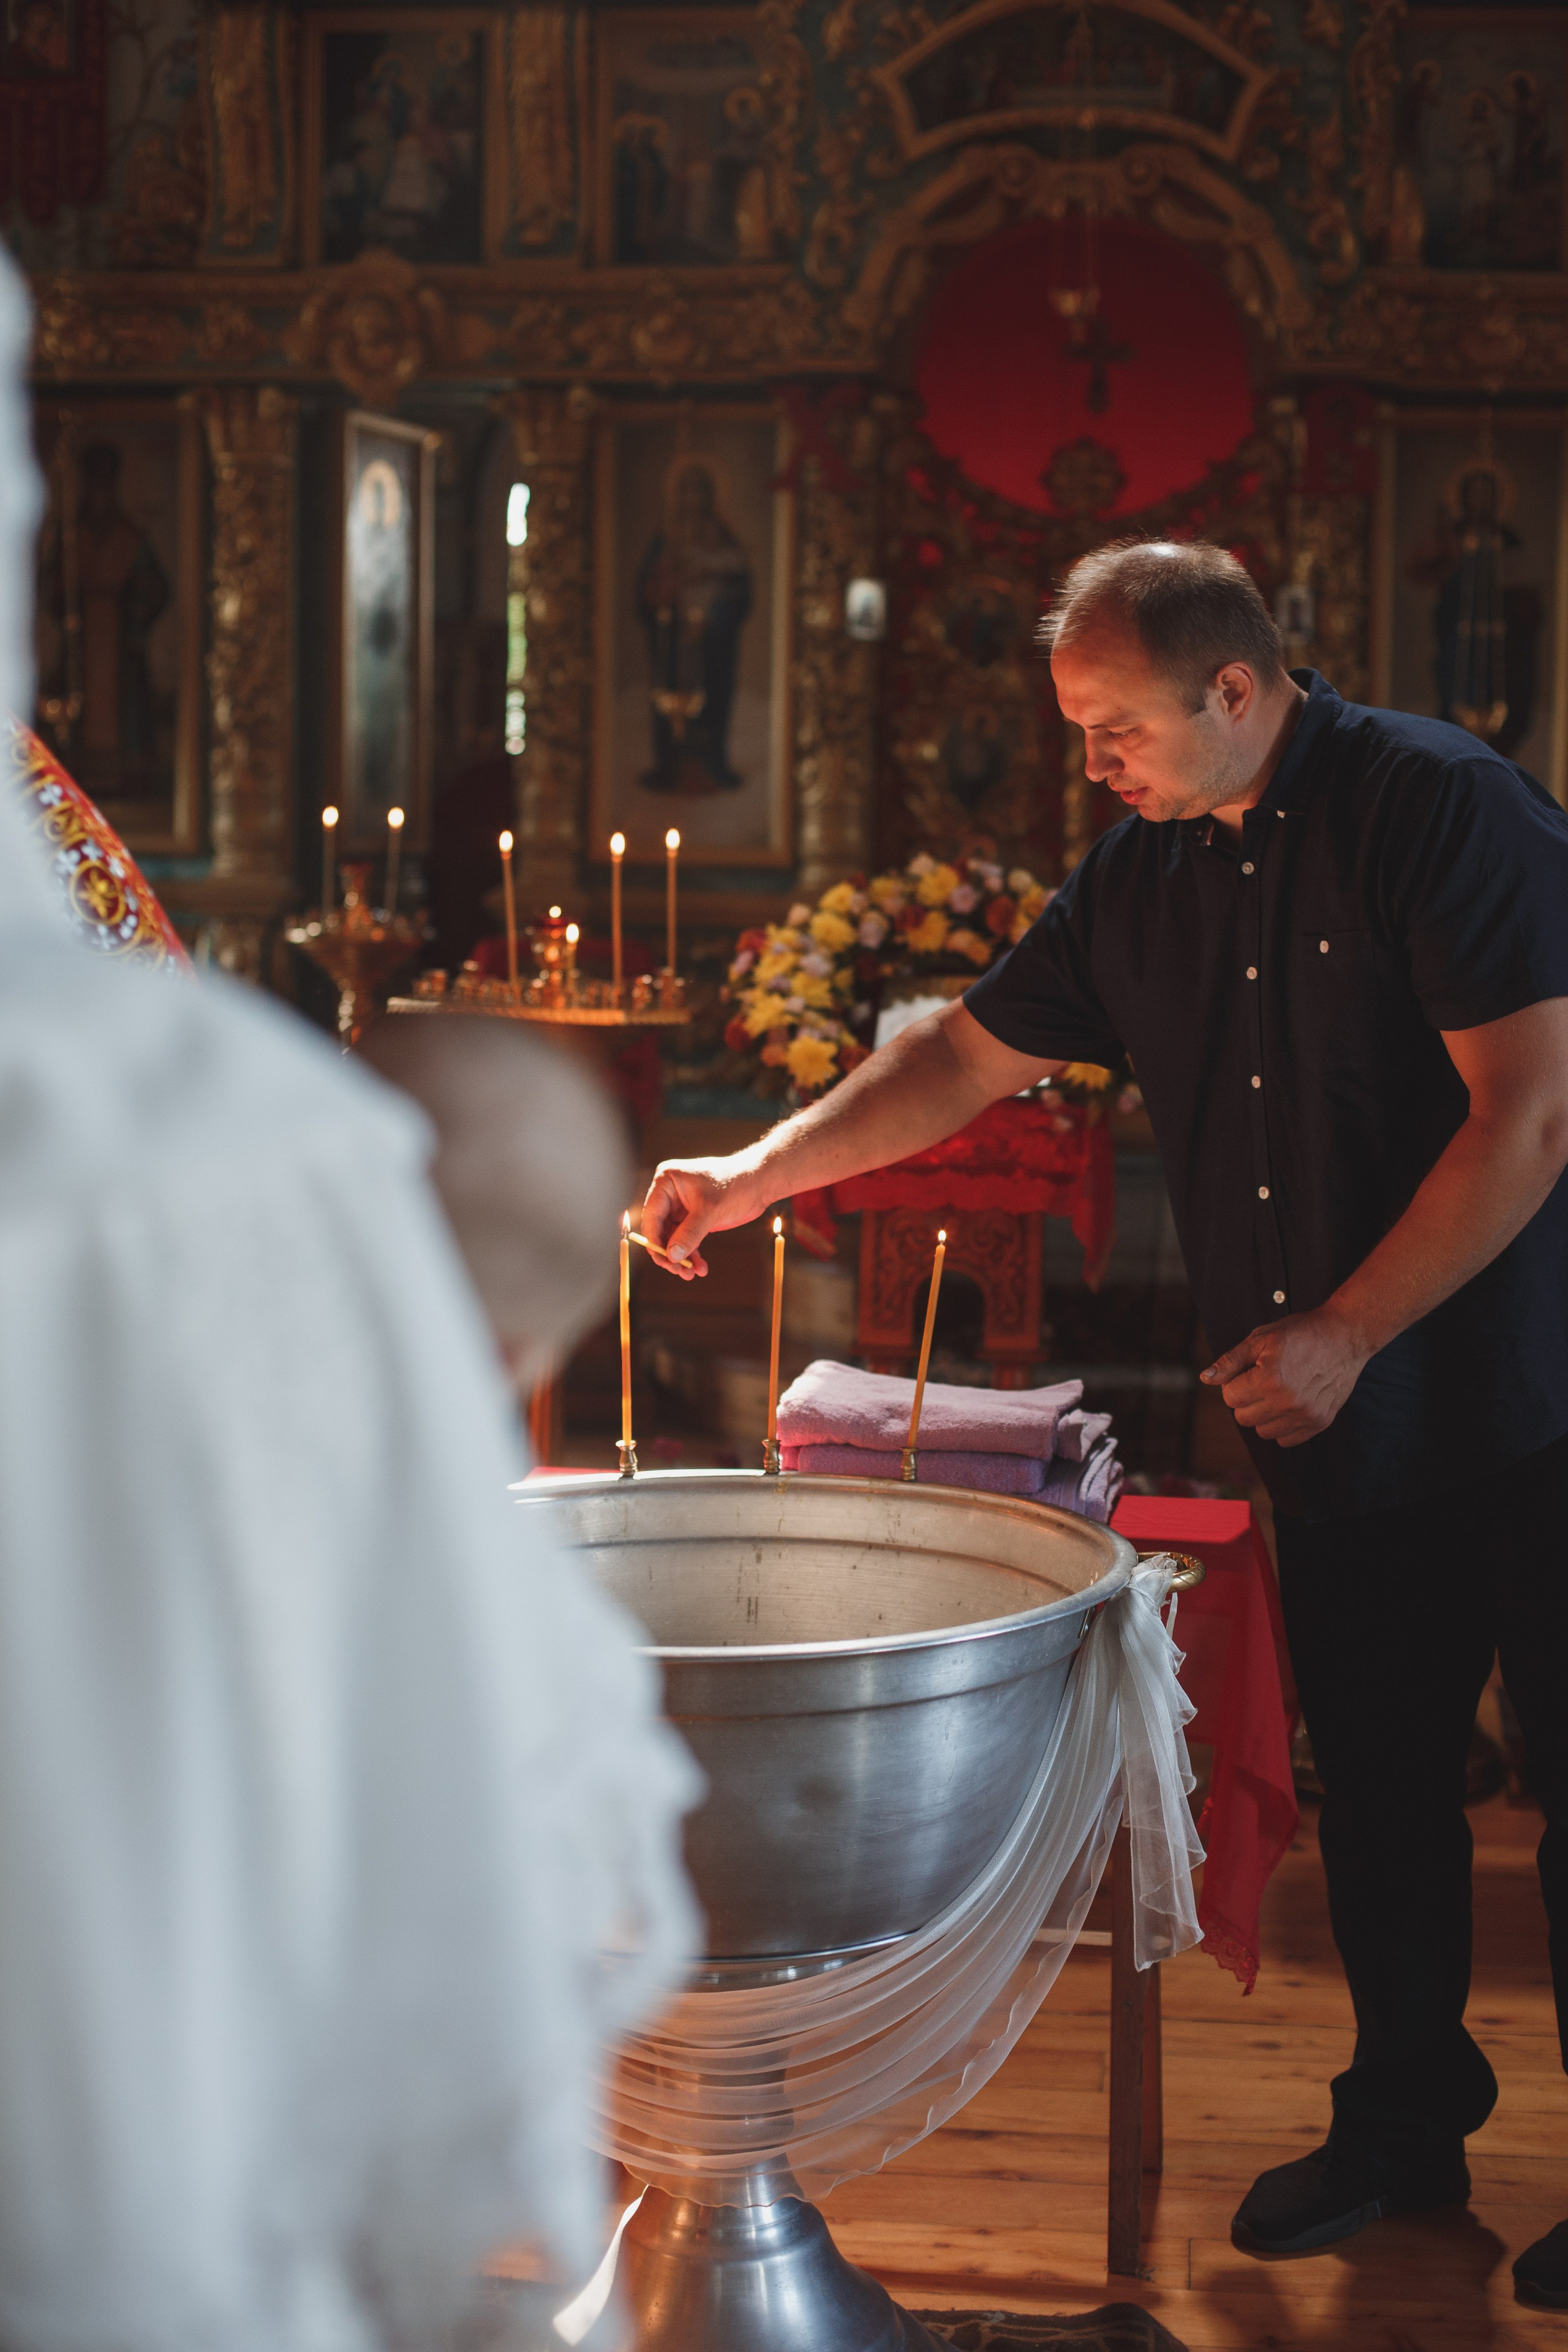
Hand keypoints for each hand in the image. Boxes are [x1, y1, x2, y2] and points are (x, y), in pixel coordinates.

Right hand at [640, 1156, 769, 1280]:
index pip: (652, 1216)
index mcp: (666, 1182)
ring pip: (674, 1239)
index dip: (655, 1240)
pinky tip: (700, 1268)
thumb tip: (672, 1256)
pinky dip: (693, 1254)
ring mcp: (681, 1207)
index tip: (664, 1261)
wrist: (759, 1183)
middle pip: (660, 1230)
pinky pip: (687, 1240)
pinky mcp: (694, 1218)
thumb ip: (690, 1233)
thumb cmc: (734, 1185)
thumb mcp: (710, 1210)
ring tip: (691, 1275)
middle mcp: (670, 1194)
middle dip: (670, 1252)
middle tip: (678, 1271)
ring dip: (682, 1258)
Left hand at [1199, 1306, 1368, 1447]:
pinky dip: (1282, 1426)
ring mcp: (1305, 1415)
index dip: (1235, 1382)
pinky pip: (1286, 1440)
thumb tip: (1206, 1378)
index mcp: (1269, 1380)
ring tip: (1277, 1392)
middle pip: (1243, 1418)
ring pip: (1263, 1431)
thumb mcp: (1260, 1338)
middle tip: (1262, 1380)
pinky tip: (1289, 1404)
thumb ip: (1230, 1361)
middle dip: (1246, 1399)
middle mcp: (1287, 1403)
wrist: (1344, 1336)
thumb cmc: (1301, 1333)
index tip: (1249, 1371)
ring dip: (1263, 1414)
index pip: (1230, 1397)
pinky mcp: (1320, 1422)